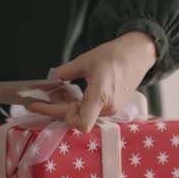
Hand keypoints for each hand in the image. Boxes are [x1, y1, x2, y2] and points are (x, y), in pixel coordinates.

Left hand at [28, 31, 156, 131]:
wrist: (139, 54)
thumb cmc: (115, 55)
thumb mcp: (86, 60)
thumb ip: (66, 72)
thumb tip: (52, 77)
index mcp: (100, 95)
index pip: (80, 122)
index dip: (57, 115)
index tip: (40, 106)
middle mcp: (107, 108)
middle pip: (75, 117)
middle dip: (58, 107)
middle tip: (46, 95)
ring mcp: (111, 109)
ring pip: (82, 114)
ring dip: (67, 105)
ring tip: (60, 90)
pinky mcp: (113, 107)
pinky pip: (90, 111)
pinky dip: (78, 104)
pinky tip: (72, 92)